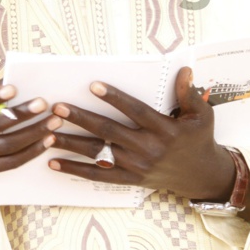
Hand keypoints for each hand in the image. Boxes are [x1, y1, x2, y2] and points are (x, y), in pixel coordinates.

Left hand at [46, 67, 234, 200]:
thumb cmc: (199, 139)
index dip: (115, 98)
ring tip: (47, 133)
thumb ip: (189, 94)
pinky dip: (74, 170)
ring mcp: (137, 166)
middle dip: (81, 119)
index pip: (136, 111)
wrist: (201, 176)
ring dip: (71, 143)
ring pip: (98, 154)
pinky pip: (98, 176)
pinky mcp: (129, 179)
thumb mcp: (202, 116)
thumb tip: (184, 70)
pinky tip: (52, 162)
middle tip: (57, 108)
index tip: (93, 85)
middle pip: (109, 131)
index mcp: (165, 130)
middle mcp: (148, 149)